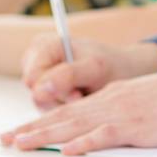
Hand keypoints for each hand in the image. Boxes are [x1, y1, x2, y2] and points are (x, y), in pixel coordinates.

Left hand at [0, 60, 156, 152]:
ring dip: (45, 135)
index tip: (19, 130)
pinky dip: (85, 143)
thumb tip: (106, 131)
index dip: (41, 120)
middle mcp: (111, 101)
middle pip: (63, 117)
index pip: (69, 109)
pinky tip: (68, 151)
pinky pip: (106, 136)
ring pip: (76, 125)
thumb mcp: (147, 100)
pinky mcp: (139, 127)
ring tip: (20, 144)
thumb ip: (125, 113)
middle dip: (31, 129)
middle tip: (4, 139)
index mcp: (113, 95)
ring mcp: (124, 113)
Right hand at [20, 35, 156, 107]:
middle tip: (84, 95)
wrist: (124, 72)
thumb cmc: (111, 66)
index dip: (55, 91)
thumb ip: (67, 76)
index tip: (79, 93)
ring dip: (65, 106)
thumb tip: (39, 88)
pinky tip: (80, 100)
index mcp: (44, 45)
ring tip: (84, 95)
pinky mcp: (45, 94)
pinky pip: (49, 111)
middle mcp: (36, 60)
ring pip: (42, 106)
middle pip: (36, 95)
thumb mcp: (95, 68)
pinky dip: (66, 110)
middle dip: (62, 100)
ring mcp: (39, 78)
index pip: (33, 80)